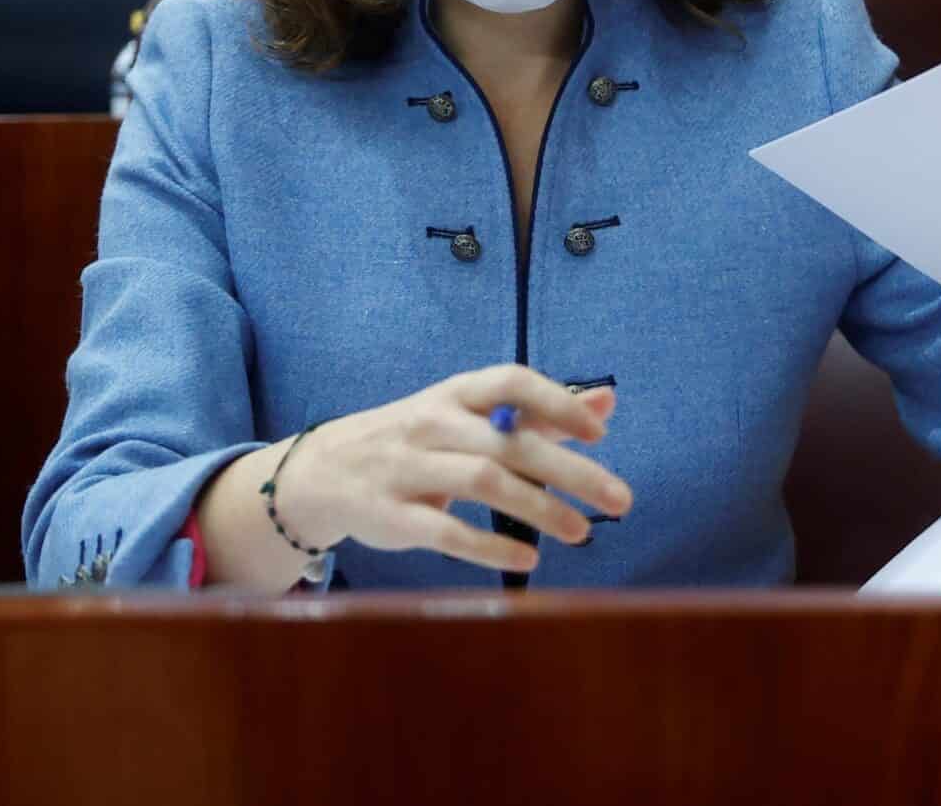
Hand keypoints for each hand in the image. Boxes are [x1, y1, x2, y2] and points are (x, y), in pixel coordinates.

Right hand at [279, 366, 631, 573]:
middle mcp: (431, 424)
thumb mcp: (467, 417)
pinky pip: (445, 530)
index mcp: (453, 394)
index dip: (557, 403)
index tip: (599, 433)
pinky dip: (490, 544)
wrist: (321, 472)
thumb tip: (607, 403)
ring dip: (539, 508)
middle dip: (570, 470)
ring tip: (581, 533)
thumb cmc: (415, 441)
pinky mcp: (391, 515)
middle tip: (620, 499)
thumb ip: (537, 413)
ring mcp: (407, 468)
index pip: (510, 382)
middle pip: (508, 442)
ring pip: (483, 482)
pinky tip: (528, 558)